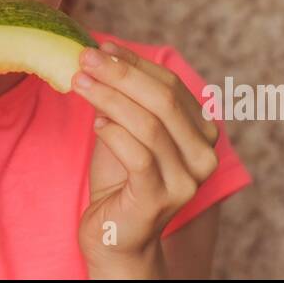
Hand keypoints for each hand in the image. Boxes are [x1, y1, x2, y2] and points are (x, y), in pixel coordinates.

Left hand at [73, 41, 219, 272]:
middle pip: (163, 100)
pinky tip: (95, 124)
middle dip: (121, 74)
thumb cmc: (120, 178)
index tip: (104, 47)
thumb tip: (103, 54)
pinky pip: (137, 155)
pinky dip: (113, 133)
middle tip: (86, 59)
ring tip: (80, 83)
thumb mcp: (126, 129)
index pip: (171, 85)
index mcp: (202, 132)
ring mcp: (186, 179)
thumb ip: (126, 98)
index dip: (136, 63)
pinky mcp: (160, 198)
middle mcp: (203, 155)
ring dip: (109, 97)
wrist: (116, 235)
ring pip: (148, 124)